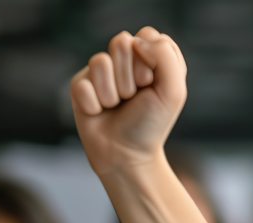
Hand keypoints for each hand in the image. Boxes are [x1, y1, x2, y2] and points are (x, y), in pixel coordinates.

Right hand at [70, 27, 186, 175]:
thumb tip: (134, 40)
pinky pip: (83, 84)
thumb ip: (165, 56)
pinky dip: (94, 104)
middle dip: (131, 77)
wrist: (126, 155)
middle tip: (134, 98)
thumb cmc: (151, 124)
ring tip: (117, 106)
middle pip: (121, 42)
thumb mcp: (173, 91)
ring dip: (113, 93)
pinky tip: (99, 113)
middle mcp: (124, 59)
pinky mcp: (80, 85)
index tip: (153, 86)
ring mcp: (100, 71)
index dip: (150, 63)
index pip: (146, 36)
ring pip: (100, 62)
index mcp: (150, 56)